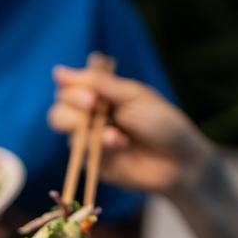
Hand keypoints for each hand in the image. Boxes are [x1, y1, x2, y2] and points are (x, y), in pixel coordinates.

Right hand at [48, 66, 213, 196]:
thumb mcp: (132, 96)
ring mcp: (91, 143)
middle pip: (58, 112)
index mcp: (101, 97)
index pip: (69, 90)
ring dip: (85, 128)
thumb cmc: (161, 123)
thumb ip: (97, 83)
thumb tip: (57, 72)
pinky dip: (98, 146)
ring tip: (114, 134)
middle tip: (92, 106)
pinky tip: (119, 144)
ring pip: (65, 134)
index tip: (90, 94)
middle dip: (70, 109)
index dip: (73, 90)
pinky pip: (80, 155)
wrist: (179, 160)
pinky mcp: (94, 165)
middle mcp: (91, 119)